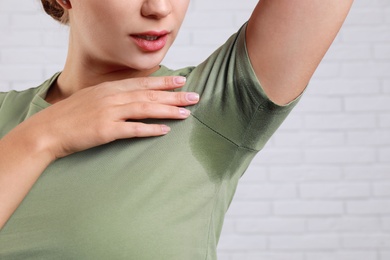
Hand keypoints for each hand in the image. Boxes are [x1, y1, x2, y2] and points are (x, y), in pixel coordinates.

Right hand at [20, 76, 198, 158]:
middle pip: (149, 95)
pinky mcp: (105, 130)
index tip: (181, 81)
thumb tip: (132, 98)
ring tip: (186, 113)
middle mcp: (112, 97)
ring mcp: (109, 113)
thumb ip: (112, 96)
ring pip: (145, 109)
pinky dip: (150, 129)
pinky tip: (165, 131)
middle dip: (174, 96)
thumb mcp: (92, 99)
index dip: (163, 82)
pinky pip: (132, 129)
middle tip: (194, 96)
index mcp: (109, 88)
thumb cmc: (70, 116)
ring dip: (168, 111)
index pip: (142, 83)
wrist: (48, 131)